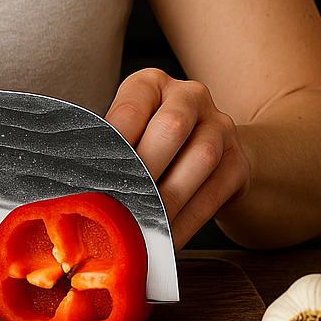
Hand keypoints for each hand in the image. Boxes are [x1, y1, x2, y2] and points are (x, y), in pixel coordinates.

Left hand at [104, 68, 250, 248]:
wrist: (211, 146)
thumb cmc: (153, 140)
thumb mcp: (130, 129)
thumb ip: (111, 146)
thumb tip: (81, 181)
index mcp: (152, 83)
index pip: (131, 109)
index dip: (115, 143)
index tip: (97, 175)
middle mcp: (190, 96)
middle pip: (171, 128)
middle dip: (145, 170)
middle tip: (121, 202)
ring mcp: (220, 126)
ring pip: (200, 160)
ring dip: (168, 199)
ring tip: (143, 225)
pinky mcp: (239, 162)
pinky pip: (214, 194)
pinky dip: (188, 220)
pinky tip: (166, 237)